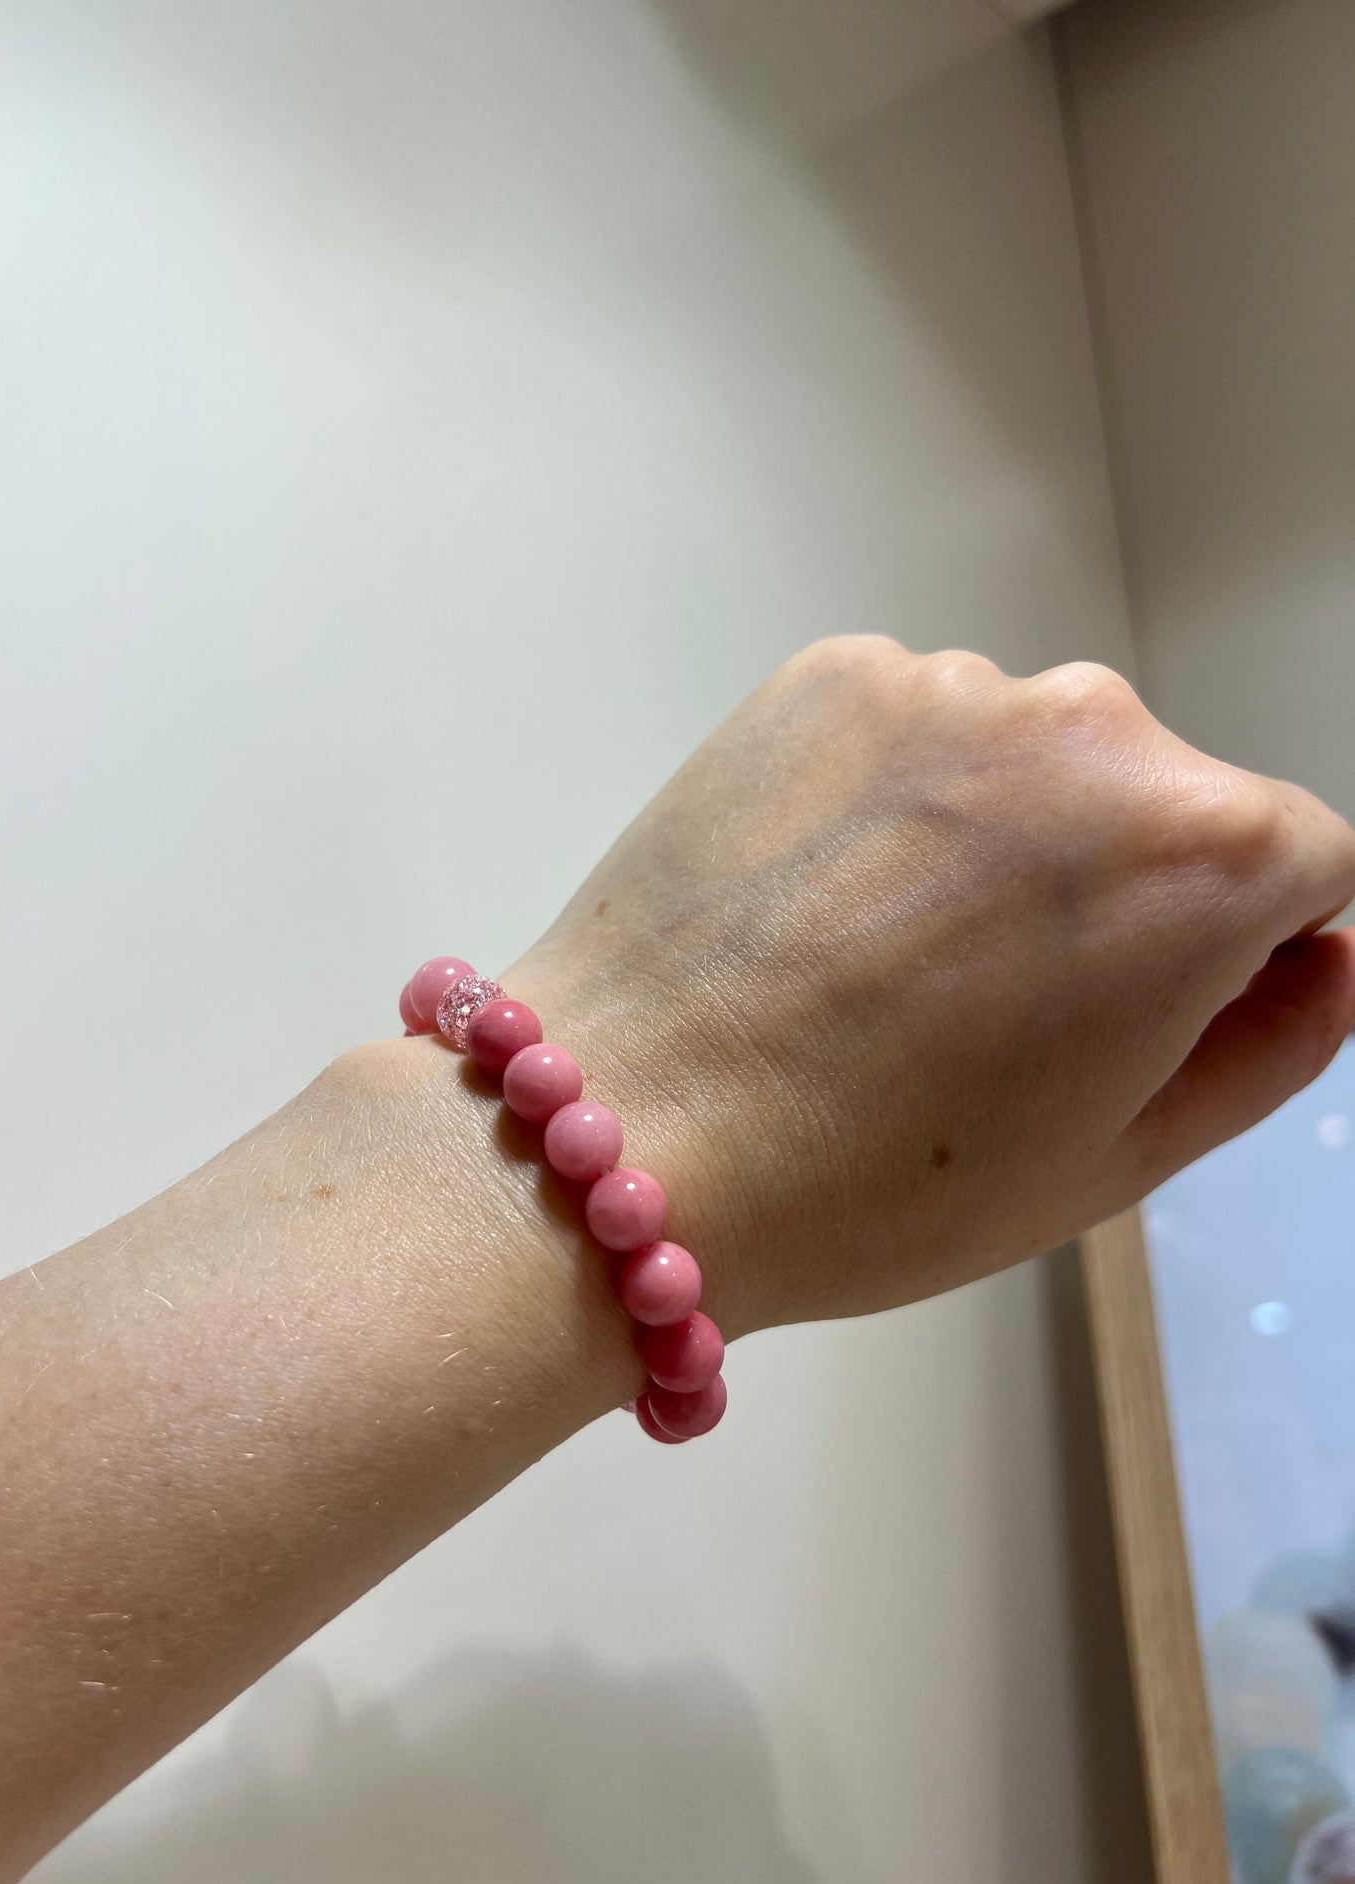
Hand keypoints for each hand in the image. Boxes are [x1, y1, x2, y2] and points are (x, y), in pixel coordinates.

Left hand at [504, 638, 1354, 1335]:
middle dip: (1116, 894)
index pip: (1304, 868)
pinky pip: (922, 730)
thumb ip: (1274, 1039)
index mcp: (1200, 850)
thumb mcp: (1122, 1156)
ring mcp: (947, 686)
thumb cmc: (872, 1179)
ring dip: (1000, 840)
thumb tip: (1328, 954)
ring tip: (885, 965)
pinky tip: (825, 903)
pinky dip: (900, 799)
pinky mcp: (830, 675)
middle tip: (987, 1015)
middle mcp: (1089, 726)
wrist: (628, 1128)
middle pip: (1168, 802)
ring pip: (1037, 761)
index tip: (1131, 1022)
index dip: (1237, 960)